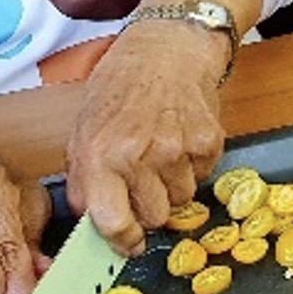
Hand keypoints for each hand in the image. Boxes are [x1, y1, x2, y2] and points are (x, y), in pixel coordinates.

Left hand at [65, 21, 228, 254]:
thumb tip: (96, 226)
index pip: (112, 222)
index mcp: (100, 155)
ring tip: (162, 155)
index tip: (127, 243)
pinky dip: (194, 167)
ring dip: (173, 187)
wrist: (167, 50)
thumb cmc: (120, 89)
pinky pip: (204, 178)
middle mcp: (139, 156)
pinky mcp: (208, 141)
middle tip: (144, 184)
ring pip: (182, 201)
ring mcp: (178, 149)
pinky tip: (181, 141)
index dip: (122, 241)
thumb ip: (87, 181)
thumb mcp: (84, 131)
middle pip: (155, 218)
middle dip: (149, 208)